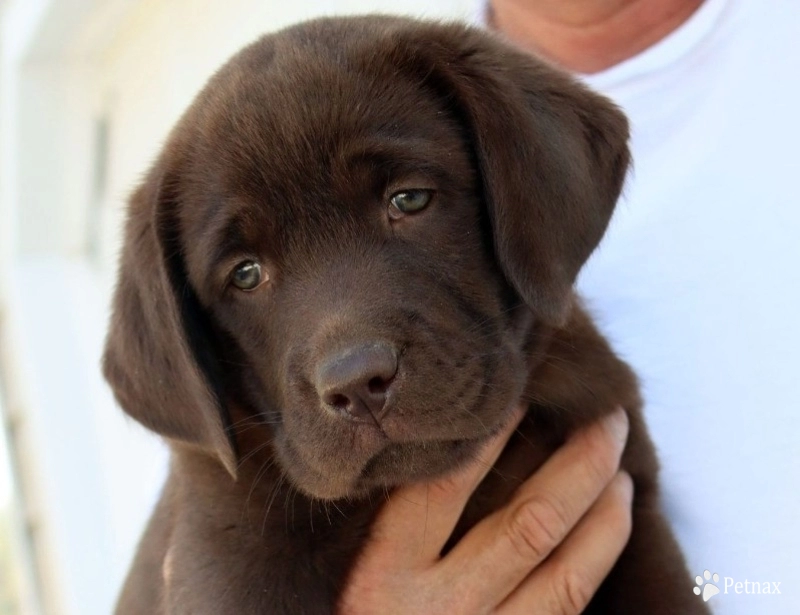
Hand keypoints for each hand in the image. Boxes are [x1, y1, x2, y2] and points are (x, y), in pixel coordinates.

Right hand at [338, 407, 632, 614]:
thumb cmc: (351, 614)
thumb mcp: (349, 566)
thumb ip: (386, 515)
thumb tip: (442, 439)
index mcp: (386, 573)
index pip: (446, 487)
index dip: (491, 435)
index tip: (523, 393)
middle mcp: (440, 609)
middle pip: (530, 526)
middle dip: (582, 465)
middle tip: (609, 417)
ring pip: (567, 576)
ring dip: (605, 515)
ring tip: (623, 468)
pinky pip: (569, 609)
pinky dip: (598, 560)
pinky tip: (611, 526)